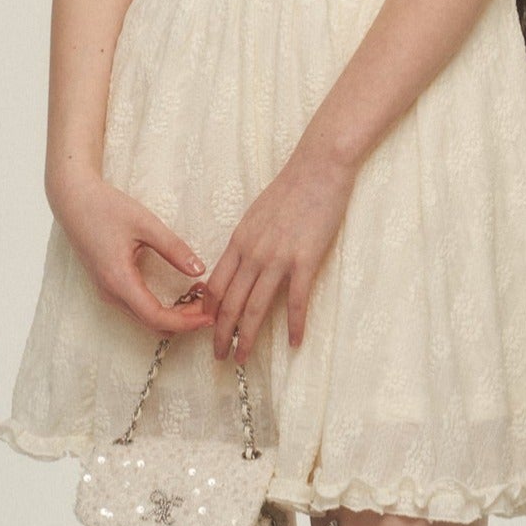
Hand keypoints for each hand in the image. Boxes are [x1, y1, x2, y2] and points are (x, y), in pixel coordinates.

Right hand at [51, 175, 216, 337]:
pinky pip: (137, 307)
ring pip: (144, 318)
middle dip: (183, 321)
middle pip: (151, 323)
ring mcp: (107, 292)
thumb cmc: (106, 208)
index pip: (156, 317)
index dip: (185, 323)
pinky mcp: (108, 286)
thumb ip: (174, 248)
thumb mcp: (146, 224)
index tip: (209, 317)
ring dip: (173, 314)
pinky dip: (160, 307)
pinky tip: (180, 292)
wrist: (74, 200)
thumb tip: (199, 270)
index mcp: (119, 280)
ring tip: (200, 297)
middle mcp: (111, 293)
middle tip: (210, 306)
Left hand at [201, 154, 352, 364]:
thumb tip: (241, 261)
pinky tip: (294, 342)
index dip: (209, 311)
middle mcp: (253, 252)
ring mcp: (278, 258)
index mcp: (240, 240)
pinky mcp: (305, 260)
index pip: (215, 285)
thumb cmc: (291, 187)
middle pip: (230, 302)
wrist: (318, 168)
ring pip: (255, 307)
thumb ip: (248, 239)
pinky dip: (294, 325)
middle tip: (218, 356)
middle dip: (221, 333)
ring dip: (247, 337)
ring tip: (242, 357)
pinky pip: (295, 301)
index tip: (208, 328)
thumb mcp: (258, 213)